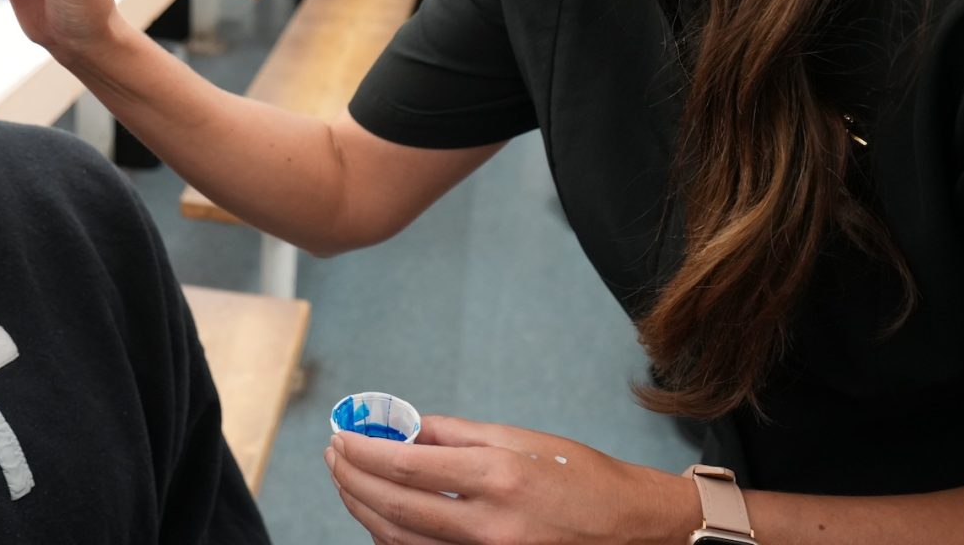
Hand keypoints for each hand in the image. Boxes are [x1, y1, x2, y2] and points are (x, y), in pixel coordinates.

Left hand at [325, 415, 694, 544]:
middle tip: (334, 455)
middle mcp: (489, 525)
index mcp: (496, 476)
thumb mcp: (518, 438)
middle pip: (393, 506)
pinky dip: (393, 536)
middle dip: (352, 478)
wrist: (629, 526)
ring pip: (400, 540)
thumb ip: (455, 434)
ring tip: (346, 480)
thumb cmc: (579, 476)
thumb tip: (404, 429)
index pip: (405, 466)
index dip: (363, 450)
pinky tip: (379, 514)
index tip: (341, 435)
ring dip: (363, 508)